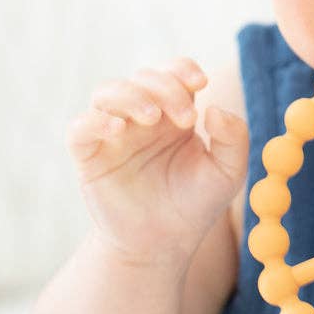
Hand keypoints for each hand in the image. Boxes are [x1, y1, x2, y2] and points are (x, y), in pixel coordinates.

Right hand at [65, 57, 248, 264]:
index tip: (201, 82)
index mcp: (175, 113)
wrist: (165, 244)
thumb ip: (234, 138)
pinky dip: (95, 121)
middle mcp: (142, 117)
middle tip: (186, 117)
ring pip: (108, 92)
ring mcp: (114, 134)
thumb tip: (215, 108)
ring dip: (131, 96)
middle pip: (143, 78)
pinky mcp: (89, 156)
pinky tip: (117, 130)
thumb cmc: (196, 203)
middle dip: (165, 88)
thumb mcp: (228, 173)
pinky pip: (80, 127)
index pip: (173, 73)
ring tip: (153, 118)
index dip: (183, 69)